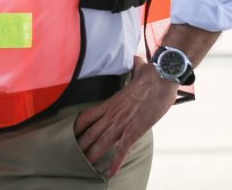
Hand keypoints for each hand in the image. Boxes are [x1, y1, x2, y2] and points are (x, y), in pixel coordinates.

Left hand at [74, 57, 178, 177]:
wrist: (161, 76)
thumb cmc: (152, 75)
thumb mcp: (140, 71)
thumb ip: (136, 67)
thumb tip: (138, 59)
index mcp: (111, 102)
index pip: (88, 116)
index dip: (78, 126)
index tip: (71, 134)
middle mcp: (112, 113)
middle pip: (91, 132)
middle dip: (83, 145)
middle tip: (74, 155)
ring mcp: (122, 122)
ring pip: (102, 142)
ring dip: (94, 154)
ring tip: (86, 165)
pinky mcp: (134, 130)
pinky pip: (122, 149)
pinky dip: (115, 161)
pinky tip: (110, 172)